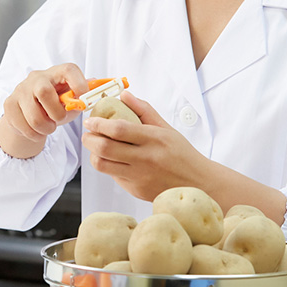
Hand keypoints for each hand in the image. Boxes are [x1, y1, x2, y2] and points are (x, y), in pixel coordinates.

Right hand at [0, 63, 88, 158]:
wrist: (27, 112)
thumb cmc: (53, 104)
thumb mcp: (68, 99)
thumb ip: (80, 97)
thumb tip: (97, 88)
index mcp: (56, 73)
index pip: (68, 70)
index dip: (79, 84)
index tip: (82, 100)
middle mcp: (36, 78)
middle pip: (44, 91)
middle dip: (56, 113)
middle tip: (58, 120)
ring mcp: (20, 90)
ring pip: (34, 116)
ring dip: (45, 128)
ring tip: (48, 127)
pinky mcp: (9, 104)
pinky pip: (23, 126)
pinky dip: (33, 134)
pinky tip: (36, 130)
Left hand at [80, 91, 204, 200]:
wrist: (198, 183)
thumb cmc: (182, 154)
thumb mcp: (166, 128)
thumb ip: (143, 110)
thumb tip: (124, 95)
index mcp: (153, 139)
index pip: (118, 129)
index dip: (99, 123)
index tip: (91, 120)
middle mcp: (145, 159)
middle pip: (104, 148)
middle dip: (89, 139)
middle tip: (88, 134)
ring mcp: (139, 177)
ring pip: (103, 165)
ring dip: (94, 154)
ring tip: (97, 147)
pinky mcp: (136, 190)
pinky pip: (113, 177)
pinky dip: (109, 166)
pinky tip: (115, 160)